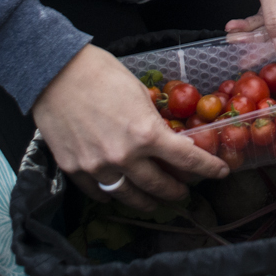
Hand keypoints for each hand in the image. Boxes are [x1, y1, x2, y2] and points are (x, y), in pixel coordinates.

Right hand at [32, 44, 229, 209]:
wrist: (55, 73)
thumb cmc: (100, 74)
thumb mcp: (139, 94)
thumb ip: (153, 122)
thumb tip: (167, 140)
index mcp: (146, 135)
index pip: (187, 160)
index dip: (207, 168)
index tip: (220, 172)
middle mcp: (124, 158)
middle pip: (159, 186)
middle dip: (177, 191)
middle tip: (185, 193)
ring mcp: (98, 167)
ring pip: (130, 197)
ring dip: (148, 202)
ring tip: (156, 202)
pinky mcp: (75, 170)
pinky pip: (99, 193)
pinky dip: (111, 196)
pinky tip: (118, 195)